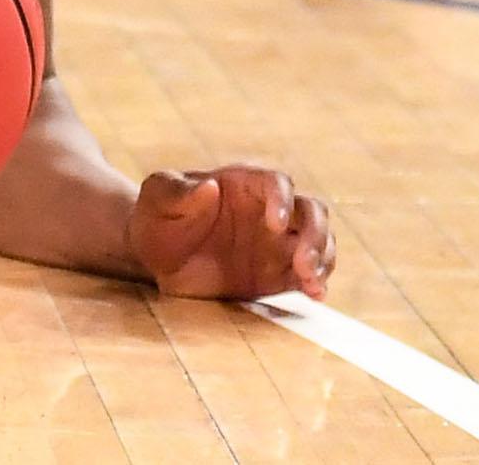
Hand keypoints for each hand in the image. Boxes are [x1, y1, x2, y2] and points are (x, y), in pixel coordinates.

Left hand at [129, 166, 332, 299]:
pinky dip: (317, 283)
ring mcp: (278, 243)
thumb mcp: (158, 197)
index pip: (277, 182)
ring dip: (322, 259)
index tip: (274, 224)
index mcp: (244, 183)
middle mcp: (269, 210)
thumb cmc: (156, 217)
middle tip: (304, 262)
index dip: (282, 200)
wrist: (155, 257)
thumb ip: (179, 191)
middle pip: (311, 211)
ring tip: (312, 282)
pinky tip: (315, 295)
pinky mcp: (279, 274)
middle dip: (315, 234)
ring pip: (319, 241)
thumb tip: (209, 187)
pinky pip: (308, 276)